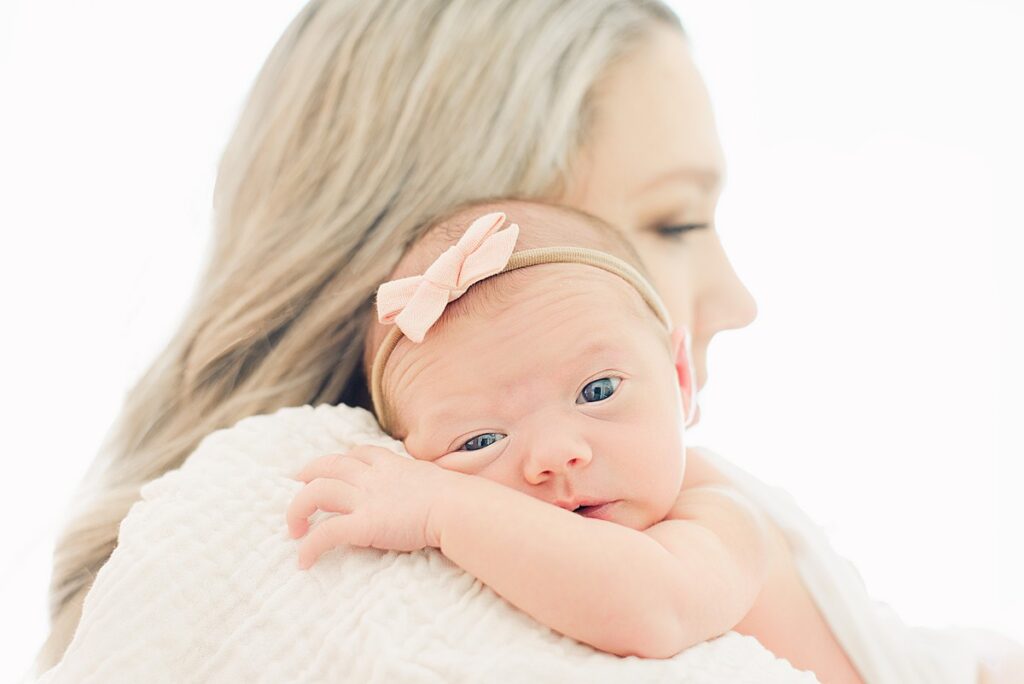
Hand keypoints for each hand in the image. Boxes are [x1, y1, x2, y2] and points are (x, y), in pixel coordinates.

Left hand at [286, 445, 459, 567]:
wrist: (457, 508)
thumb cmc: (457, 498)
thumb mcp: (438, 479)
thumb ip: (426, 483)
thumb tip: (439, 492)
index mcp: (392, 465)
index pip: (359, 453)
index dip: (342, 459)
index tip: (333, 468)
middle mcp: (373, 477)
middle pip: (328, 466)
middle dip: (308, 473)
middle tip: (297, 483)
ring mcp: (365, 499)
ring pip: (316, 493)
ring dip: (298, 509)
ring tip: (294, 529)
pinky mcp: (363, 525)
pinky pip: (325, 533)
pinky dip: (309, 546)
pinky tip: (304, 560)